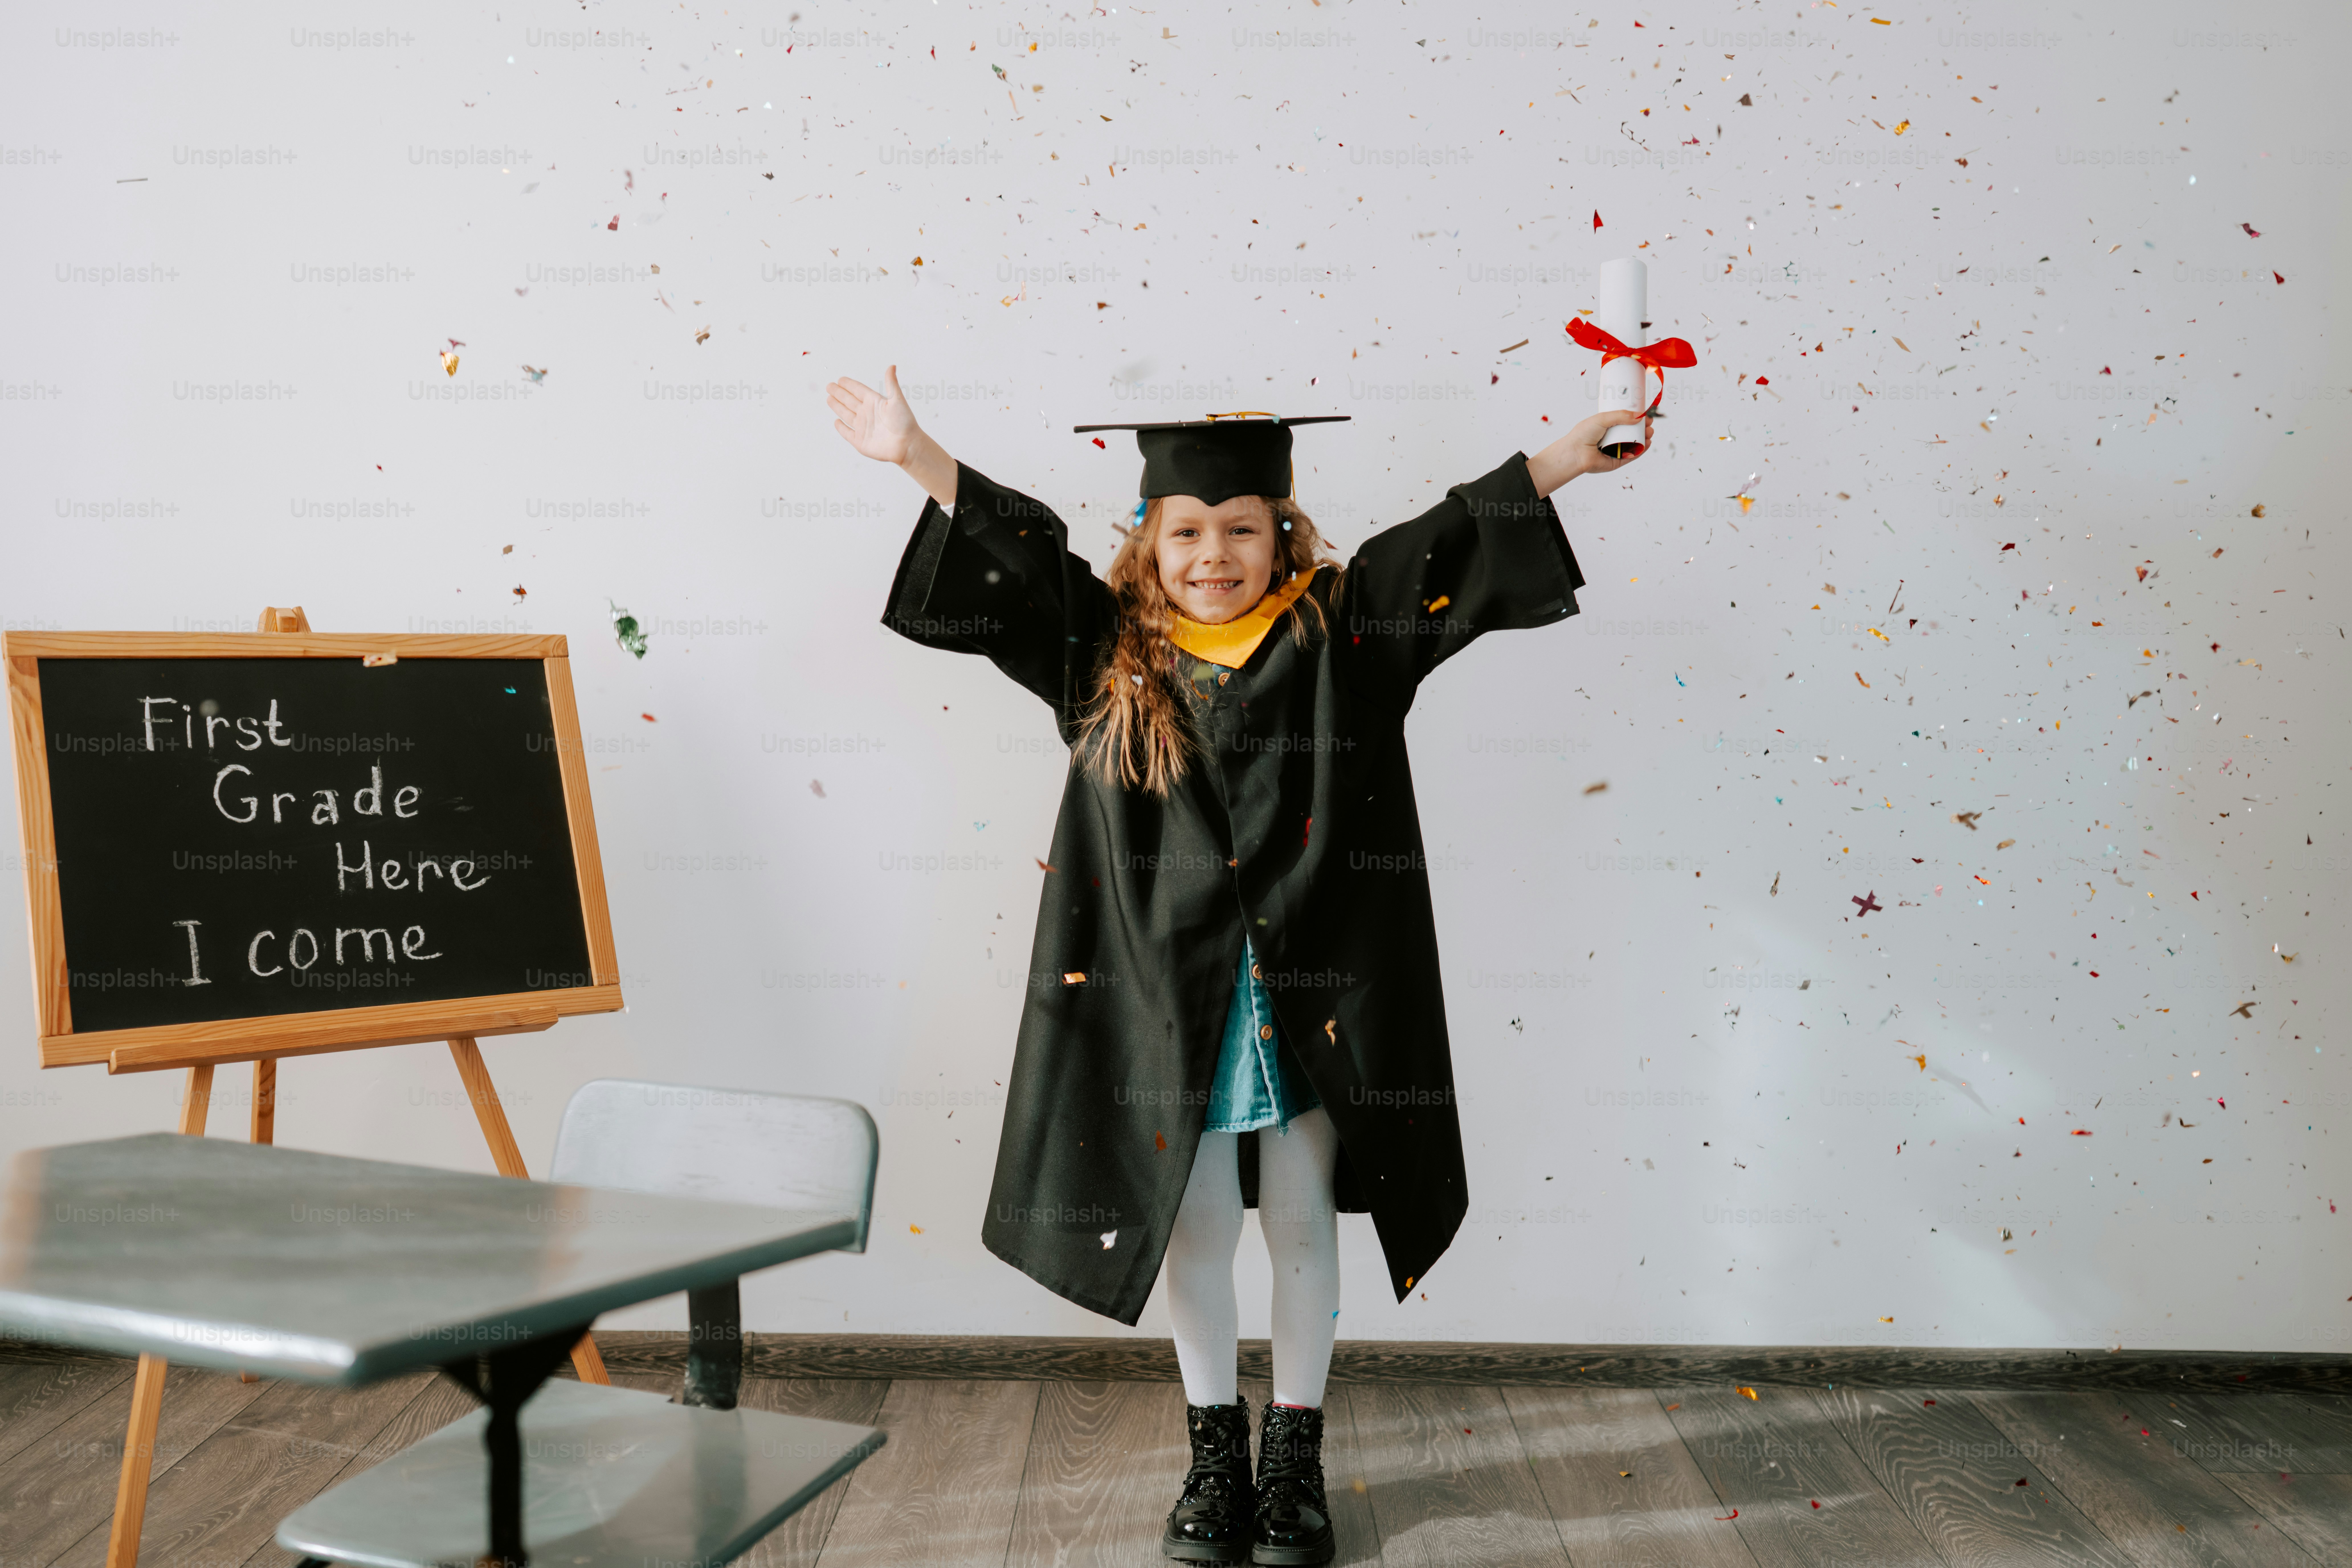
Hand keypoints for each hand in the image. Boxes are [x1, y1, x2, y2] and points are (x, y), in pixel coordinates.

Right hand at [826, 364, 920, 465]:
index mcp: (875, 402)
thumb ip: (891, 383)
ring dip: (837, 406)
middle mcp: (867, 414)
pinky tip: (836, 422)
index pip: (858, 391)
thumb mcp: (897, 400)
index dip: (849, 385)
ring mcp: (863, 428)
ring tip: (829, 398)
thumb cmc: (905, 422)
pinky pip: (847, 433)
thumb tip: (892, 366)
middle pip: (849, 401)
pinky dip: (841, 428)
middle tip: (830, 386)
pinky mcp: (860, 441)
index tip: (840, 379)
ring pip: (846, 414)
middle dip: (839, 393)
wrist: (907, 445)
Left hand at [1524, 406, 1653, 495]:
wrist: (1575, 453)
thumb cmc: (1583, 435)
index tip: (1646, 415)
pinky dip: (1642, 450)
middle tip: (1649, 424)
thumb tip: (1638, 416)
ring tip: (1649, 432)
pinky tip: (1647, 444)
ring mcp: (1615, 450)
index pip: (1626, 421)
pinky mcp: (1617, 461)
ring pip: (1635, 444)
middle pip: (1633, 432)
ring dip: (1645, 438)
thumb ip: (1620, 415)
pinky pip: (1633, 456)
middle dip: (1643, 428)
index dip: (1637, 418)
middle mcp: (1612, 438)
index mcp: (1607, 427)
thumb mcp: (1602, 418)